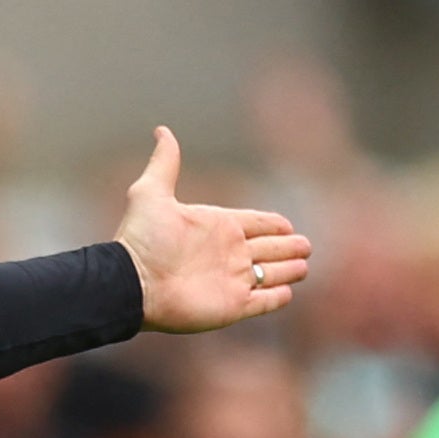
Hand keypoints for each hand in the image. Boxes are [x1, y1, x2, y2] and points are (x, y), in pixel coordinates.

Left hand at [116, 129, 311, 333]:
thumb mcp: (151, 193)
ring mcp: (231, 281)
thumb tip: (163, 130)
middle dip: (288, 247)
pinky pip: (261, 302)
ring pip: (270, 274)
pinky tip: (288, 291)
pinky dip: (276, 297)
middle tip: (306, 246)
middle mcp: (228, 254)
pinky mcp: (232, 307)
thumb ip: (165, 163)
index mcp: (217, 227)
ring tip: (303, 266)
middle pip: (268, 249)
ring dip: (288, 270)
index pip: (255, 223)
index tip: (287, 224)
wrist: (132, 283)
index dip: (272, 224)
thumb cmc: (141, 240)